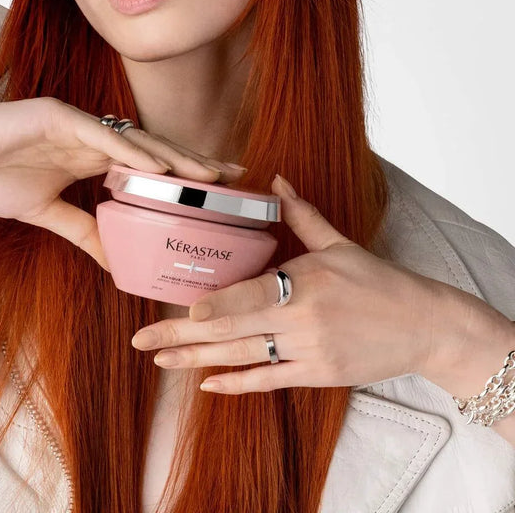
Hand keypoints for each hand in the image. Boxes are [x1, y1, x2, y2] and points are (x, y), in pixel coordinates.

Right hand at [0, 96, 245, 269]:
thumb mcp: (43, 212)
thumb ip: (82, 230)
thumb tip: (115, 262)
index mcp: (88, 156)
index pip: (145, 167)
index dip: (182, 178)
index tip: (216, 193)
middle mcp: (89, 136)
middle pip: (153, 150)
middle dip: (194, 164)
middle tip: (235, 177)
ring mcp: (75, 123)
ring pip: (135, 140)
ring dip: (175, 158)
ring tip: (211, 175)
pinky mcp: (54, 115)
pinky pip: (100, 136)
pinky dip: (131, 152)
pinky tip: (161, 169)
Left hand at [132, 174, 451, 392]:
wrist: (424, 326)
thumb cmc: (379, 281)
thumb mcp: (340, 244)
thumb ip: (302, 214)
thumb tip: (275, 178)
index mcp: (306, 282)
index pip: (252, 296)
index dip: (217, 307)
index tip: (183, 314)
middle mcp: (302, 321)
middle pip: (233, 330)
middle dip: (182, 338)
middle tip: (140, 342)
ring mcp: (308, 352)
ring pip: (243, 358)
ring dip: (197, 361)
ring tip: (159, 361)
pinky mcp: (316, 375)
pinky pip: (269, 380)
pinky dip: (237, 383)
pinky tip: (206, 385)